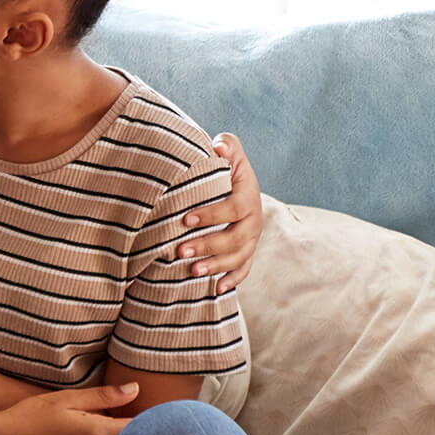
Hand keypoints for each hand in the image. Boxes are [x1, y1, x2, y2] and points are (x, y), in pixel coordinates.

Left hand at [177, 133, 262, 291]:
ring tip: (191, 270)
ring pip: (238, 257)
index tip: (185, 220)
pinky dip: (232, 280)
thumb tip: (219, 146)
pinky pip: (244, 269)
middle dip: (208, 245)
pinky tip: (215, 288)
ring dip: (216, 266)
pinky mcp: (246, 251)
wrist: (235, 182)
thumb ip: (225, 146)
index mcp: (249, 195)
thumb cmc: (223, 166)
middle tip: (180, 251)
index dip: (212, 215)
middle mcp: (254, 219)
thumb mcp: (226, 151)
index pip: (235, 208)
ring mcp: (251, 238)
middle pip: (236, 238)